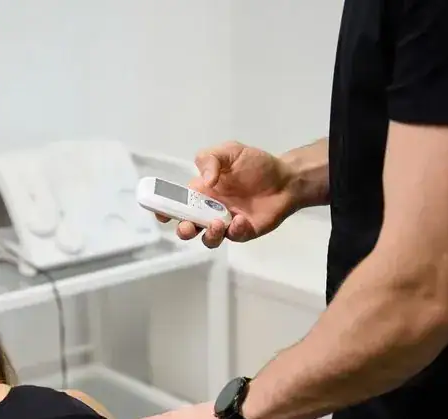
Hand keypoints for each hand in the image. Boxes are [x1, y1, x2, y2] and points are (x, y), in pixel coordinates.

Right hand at [161, 141, 299, 247]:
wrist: (286, 178)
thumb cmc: (256, 164)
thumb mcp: (230, 151)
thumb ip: (210, 160)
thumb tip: (204, 181)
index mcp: (201, 191)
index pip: (176, 203)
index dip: (164, 209)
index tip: (161, 212)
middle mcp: (210, 210)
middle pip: (188, 226)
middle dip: (183, 229)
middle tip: (187, 226)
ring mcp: (226, 223)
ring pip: (208, 238)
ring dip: (207, 235)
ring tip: (217, 224)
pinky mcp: (243, 232)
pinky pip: (233, 237)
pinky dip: (233, 231)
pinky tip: (240, 220)